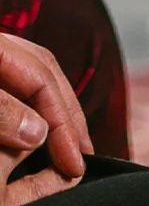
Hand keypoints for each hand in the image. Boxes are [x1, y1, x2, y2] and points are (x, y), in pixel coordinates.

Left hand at [0, 34, 89, 203]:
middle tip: (83, 154)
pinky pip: (17, 85)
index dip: (62, 122)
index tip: (75, 160)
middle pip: (46, 75)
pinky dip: (33, 108)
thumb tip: (38, 133)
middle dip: (67, 115)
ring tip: (69, 142)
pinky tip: (38, 127)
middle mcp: (1, 45)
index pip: (43, 80)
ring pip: (33, 78)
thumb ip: (1, 112)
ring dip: (54, 111)